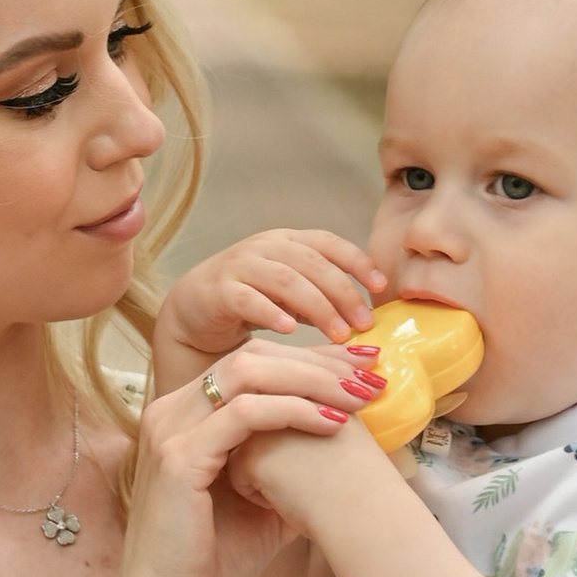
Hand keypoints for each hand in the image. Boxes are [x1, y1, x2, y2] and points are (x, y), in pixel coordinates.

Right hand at [116, 338, 384, 576]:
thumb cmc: (212, 562)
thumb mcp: (262, 503)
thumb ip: (289, 468)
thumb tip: (345, 451)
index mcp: (186, 417)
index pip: (252, 363)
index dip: (310, 360)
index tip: (362, 368)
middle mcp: (171, 412)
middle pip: (252, 356)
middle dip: (318, 361)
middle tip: (371, 373)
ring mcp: (171, 431)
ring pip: (249, 373)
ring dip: (312, 380)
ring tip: (360, 396)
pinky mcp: (179, 457)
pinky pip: (245, 413)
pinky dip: (294, 412)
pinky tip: (333, 424)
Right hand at [152, 229, 386, 389]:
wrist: (195, 309)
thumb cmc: (252, 302)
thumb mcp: (292, 297)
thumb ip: (322, 300)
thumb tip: (363, 318)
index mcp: (287, 242)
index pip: (328, 242)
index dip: (357, 261)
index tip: (381, 287)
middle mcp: (265, 247)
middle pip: (313, 263)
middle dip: (343, 293)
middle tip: (364, 324)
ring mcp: (240, 265)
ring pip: (286, 279)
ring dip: (317, 307)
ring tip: (338, 334)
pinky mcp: (219, 289)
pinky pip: (248, 298)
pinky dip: (271, 312)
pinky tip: (290, 331)